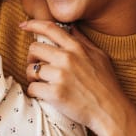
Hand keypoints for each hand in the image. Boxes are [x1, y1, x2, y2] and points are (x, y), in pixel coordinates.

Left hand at [20, 20, 135, 135]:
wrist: (111, 111)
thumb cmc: (107, 84)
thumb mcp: (100, 56)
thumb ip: (83, 41)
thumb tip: (71, 27)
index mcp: (76, 48)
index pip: (50, 28)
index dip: (33, 24)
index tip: (24, 25)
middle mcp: (67, 58)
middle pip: (34, 48)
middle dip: (32, 58)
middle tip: (37, 67)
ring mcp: (60, 76)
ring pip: (31, 70)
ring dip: (32, 77)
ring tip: (41, 83)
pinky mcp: (55, 93)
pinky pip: (32, 88)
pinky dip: (35, 92)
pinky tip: (43, 95)